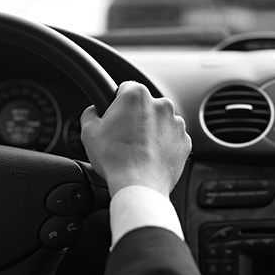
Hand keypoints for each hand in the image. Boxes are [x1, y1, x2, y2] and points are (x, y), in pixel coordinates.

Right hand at [80, 81, 191, 197]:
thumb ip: (90, 113)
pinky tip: (150, 157)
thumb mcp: (89, 131)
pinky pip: (172, 138)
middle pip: (145, 105)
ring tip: (137, 150)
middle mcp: (161, 105)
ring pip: (160, 122)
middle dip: (136, 117)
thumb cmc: (115, 158)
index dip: (118, 103)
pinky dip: (163, 145)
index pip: (126, 88)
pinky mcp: (185, 141)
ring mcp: (176, 123)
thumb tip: (94, 111)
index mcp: (137, 95)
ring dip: (151, 131)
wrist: (139, 185)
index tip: (115, 117)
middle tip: (124, 136)